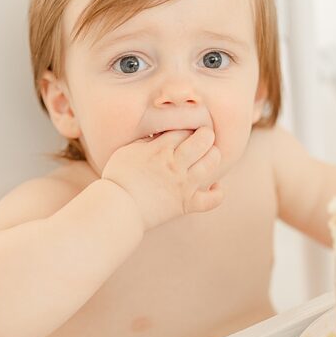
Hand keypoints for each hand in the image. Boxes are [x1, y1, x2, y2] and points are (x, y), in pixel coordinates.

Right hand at [101, 127, 223, 229]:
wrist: (117, 208)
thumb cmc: (118, 178)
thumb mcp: (127, 150)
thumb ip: (146, 141)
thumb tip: (158, 134)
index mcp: (161, 149)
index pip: (185, 130)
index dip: (187, 128)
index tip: (185, 132)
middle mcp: (176, 164)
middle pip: (203, 140)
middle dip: (206, 135)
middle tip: (202, 138)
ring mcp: (184, 184)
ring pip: (211, 163)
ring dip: (214, 156)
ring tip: (209, 156)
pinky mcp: (186, 204)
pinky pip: (212, 200)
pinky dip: (218, 193)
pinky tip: (215, 186)